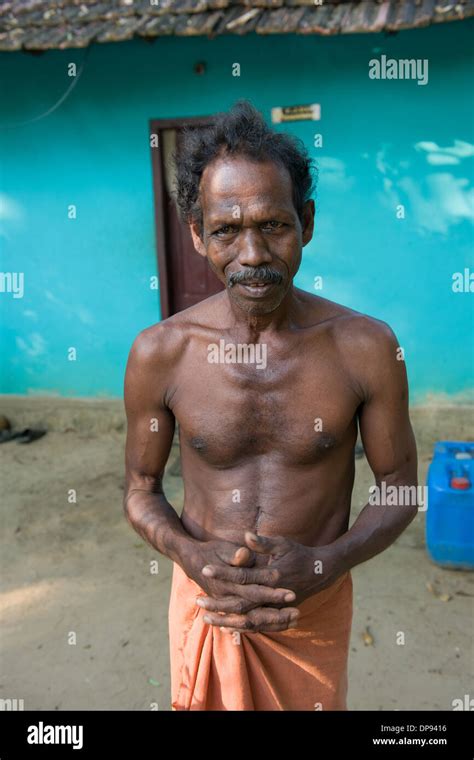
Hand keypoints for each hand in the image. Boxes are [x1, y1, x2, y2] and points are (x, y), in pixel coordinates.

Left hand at [199, 532, 346, 630]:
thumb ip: (263, 543)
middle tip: (198, 600)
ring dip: (226, 620)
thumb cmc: (299, 554)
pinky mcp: (277, 615)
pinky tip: (226, 627)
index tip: (204, 568)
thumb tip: (246, 535)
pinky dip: (241, 628)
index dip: (222, 572)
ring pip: (247, 620)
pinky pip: (257, 626)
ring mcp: (275, 608)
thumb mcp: (283, 544)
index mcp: (271, 576)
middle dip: (218, 604)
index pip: (241, 576)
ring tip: (205, 618)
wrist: (320, 572)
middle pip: (240, 604)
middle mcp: (272, 595)